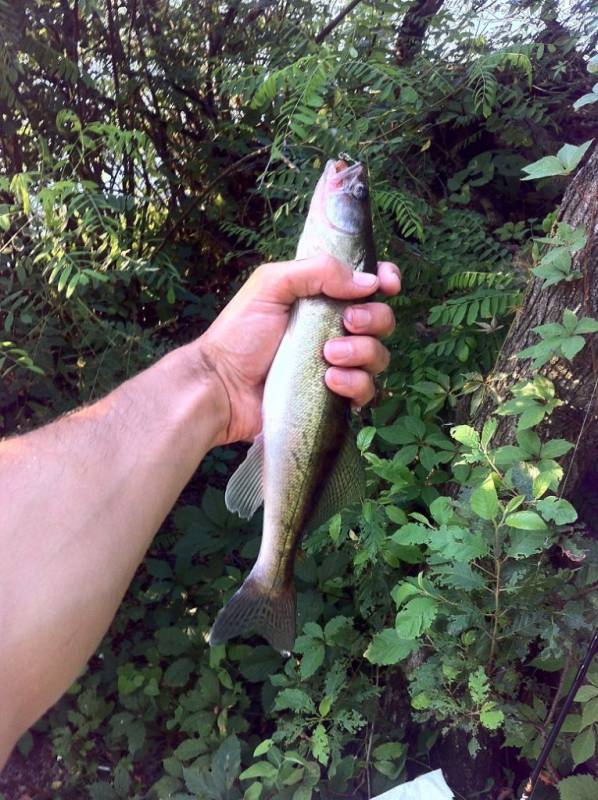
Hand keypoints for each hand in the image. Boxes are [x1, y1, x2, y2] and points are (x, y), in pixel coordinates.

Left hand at [199, 255, 400, 444]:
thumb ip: (316, 271)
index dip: (386, 281)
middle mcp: (333, 330)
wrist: (221, 387)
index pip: (368, 285)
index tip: (386, 285)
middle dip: (373, 319)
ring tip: (328, 355)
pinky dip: (355, 384)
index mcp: (321, 299)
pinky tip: (329, 381)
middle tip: (347, 321)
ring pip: (378, 357)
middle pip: (382, 320)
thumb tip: (367, 281)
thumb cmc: (238, 335)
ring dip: (362, 352)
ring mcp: (336, 365)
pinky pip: (366, 391)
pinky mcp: (333, 398)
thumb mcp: (270, 286)